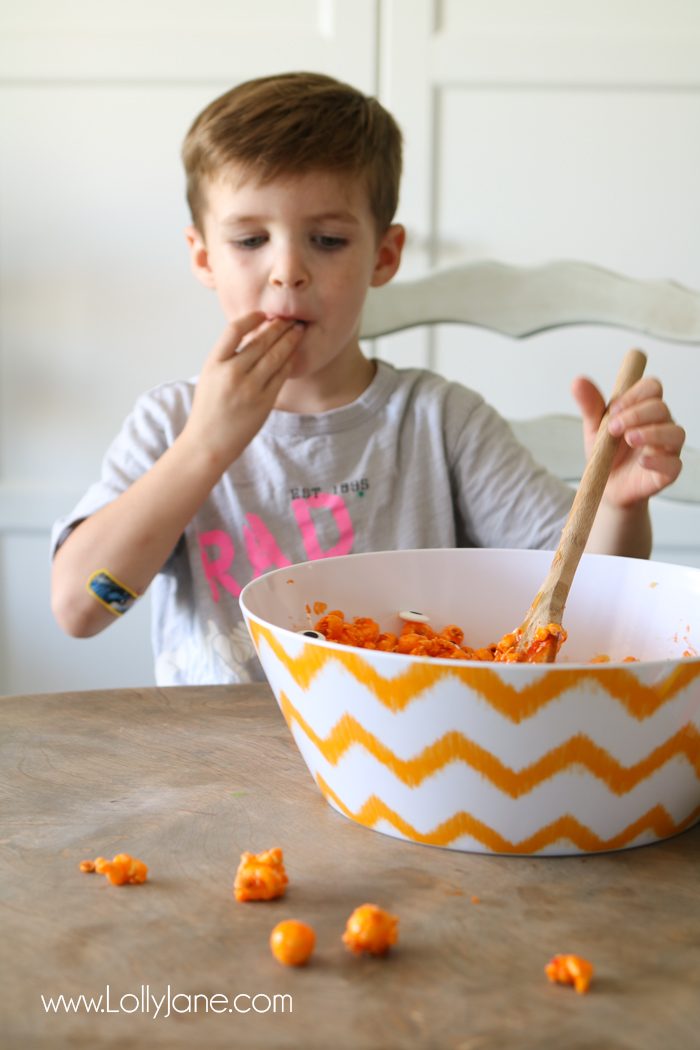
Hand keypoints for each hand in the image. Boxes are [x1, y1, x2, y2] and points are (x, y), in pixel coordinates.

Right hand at [182, 312, 303, 471]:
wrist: (208, 442)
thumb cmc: (209, 409)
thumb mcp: (209, 376)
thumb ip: (227, 357)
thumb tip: (252, 335)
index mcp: (214, 364)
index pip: (234, 330)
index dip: (251, 318)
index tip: (263, 314)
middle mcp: (232, 373)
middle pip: (261, 341)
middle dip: (279, 326)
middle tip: (290, 317)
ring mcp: (250, 388)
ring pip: (275, 356)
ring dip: (289, 340)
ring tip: (298, 330)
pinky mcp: (264, 402)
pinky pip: (281, 375)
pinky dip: (289, 361)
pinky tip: (295, 353)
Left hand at [572, 373, 684, 507]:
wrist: (605, 486)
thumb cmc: (606, 453)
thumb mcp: (594, 428)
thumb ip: (590, 405)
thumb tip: (577, 381)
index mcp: (644, 409)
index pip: (652, 388)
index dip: (635, 394)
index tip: (614, 409)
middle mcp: (661, 425)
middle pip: (661, 408)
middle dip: (636, 415)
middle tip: (613, 428)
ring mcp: (668, 448)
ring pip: (675, 433)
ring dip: (652, 433)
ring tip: (629, 439)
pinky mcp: (669, 471)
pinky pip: (674, 464)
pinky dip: (659, 460)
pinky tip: (642, 461)